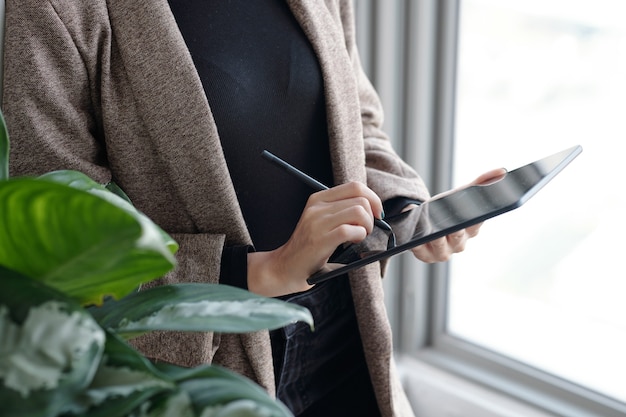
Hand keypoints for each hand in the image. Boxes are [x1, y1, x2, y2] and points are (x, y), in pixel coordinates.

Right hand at [247, 181, 383, 296]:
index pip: (355, 186)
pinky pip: (350, 230)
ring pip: (359, 212)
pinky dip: (359, 236)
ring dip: (367, 226)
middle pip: (360, 200)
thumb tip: (374, 208)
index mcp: (318, 199)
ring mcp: (317, 222)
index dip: (373, 199)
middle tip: (366, 230)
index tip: (377, 213)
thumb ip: (341, 211)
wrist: (285, 267)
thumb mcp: (321, 221)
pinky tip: (352, 242)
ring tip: (359, 236)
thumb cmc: (309, 247)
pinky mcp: (320, 239)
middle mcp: (317, 207)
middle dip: (371, 216)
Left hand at [409, 168, 506, 262]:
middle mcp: (459, 244)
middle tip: (451, 222)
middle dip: (455, 229)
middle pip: (458, 235)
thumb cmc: (445, 209)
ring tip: (431, 227)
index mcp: (471, 231)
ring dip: (436, 236)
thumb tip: (501, 171)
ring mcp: (442, 252)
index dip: (474, 219)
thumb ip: (480, 183)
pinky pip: (420, 248)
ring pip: (440, 244)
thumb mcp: (460, 196)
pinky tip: (413, 232)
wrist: (422, 222)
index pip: (476, 224)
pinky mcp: (424, 256)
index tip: (472, 212)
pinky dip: (416, 240)